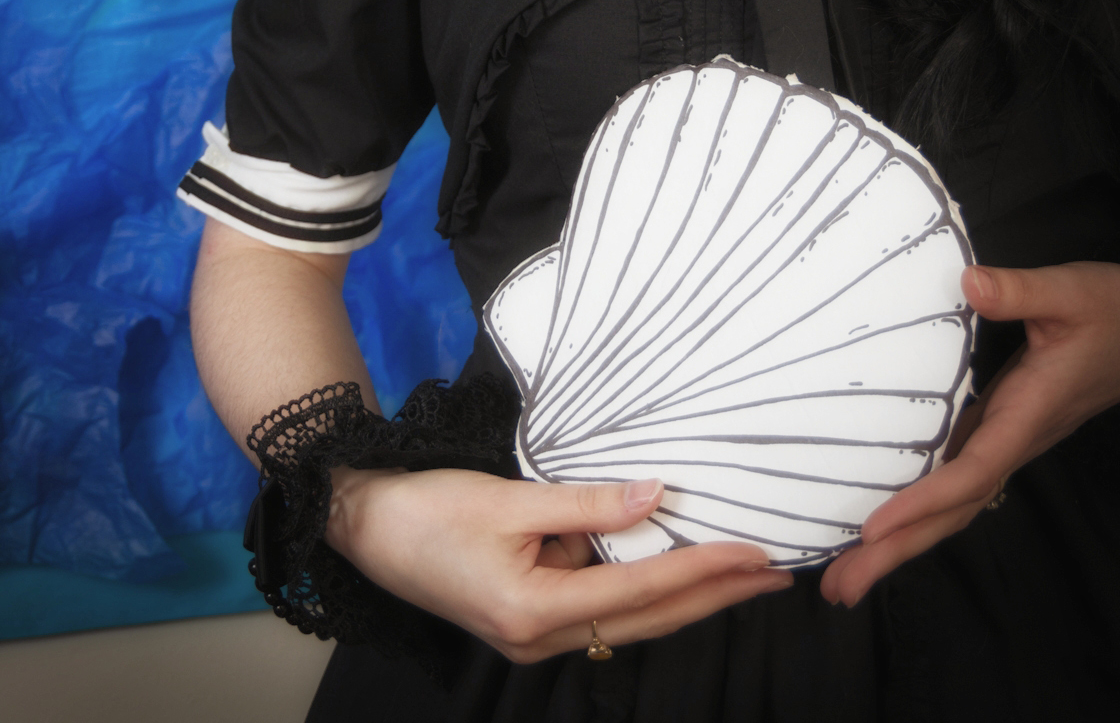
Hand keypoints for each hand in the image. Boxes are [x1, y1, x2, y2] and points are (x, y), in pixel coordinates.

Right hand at [328, 467, 792, 661]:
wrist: (364, 527)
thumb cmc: (427, 510)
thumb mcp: (509, 498)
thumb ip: (586, 502)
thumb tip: (655, 497)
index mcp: (536, 611)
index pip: (643, 591)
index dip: (705, 571)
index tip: (756, 554)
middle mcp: (541, 639)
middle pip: (647, 619)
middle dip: (713, 595)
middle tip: (773, 574)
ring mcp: (533, 636)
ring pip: (627, 617)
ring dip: (683, 593)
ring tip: (738, 568)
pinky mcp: (526, 619)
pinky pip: (599, 605)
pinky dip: (641, 586)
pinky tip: (667, 562)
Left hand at [820, 260, 1119, 606]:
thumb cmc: (1110, 312)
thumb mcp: (1069, 293)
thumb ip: (1020, 291)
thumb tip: (971, 286)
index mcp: (1027, 417)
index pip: (970, 473)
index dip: (922, 503)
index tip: (874, 529)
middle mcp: (1013, 439)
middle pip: (952, 509)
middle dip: (897, 551)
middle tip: (840, 587)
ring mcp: (1006, 438)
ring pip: (952, 501)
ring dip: (903, 539)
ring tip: (847, 571)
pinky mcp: (1000, 425)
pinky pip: (954, 477)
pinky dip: (918, 504)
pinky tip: (886, 517)